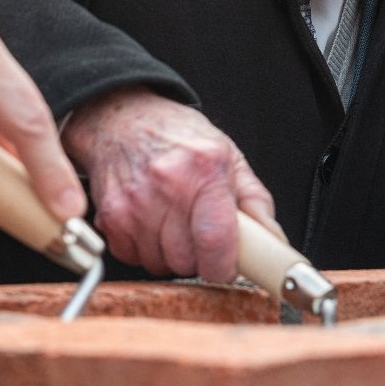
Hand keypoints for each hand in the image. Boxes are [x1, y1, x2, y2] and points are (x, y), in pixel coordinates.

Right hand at [61, 85, 278, 283]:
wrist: (120, 118)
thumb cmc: (175, 135)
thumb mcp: (227, 155)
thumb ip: (255, 201)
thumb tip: (273, 241)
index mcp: (205, 169)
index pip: (216, 240)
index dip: (224, 266)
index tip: (227, 266)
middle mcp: (168, 185)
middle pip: (187, 260)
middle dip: (197, 257)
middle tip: (198, 233)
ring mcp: (134, 203)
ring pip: (160, 264)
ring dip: (169, 254)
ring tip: (171, 222)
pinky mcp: (111, 216)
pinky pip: (133, 257)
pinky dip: (143, 249)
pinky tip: (148, 222)